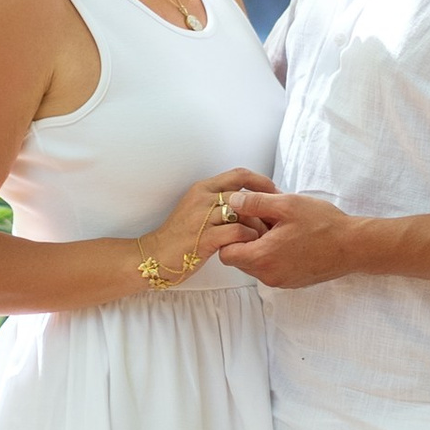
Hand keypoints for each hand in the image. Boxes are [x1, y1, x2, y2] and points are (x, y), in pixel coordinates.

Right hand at [132, 170, 278, 290]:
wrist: (155, 256)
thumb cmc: (179, 236)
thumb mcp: (196, 209)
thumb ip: (218, 201)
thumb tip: (247, 201)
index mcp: (202, 188)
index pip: (239, 174)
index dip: (260, 181)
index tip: (273, 192)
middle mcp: (203, 199)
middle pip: (245, 194)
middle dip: (265, 206)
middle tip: (275, 218)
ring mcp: (203, 218)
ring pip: (244, 213)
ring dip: (259, 226)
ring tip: (265, 236)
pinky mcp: (205, 239)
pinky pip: (238, 233)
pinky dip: (249, 239)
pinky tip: (249, 246)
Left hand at [216, 191, 373, 290]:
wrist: (353, 246)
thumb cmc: (323, 224)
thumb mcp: (287, 204)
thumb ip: (255, 203)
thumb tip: (233, 201)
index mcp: (263, 258)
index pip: (226, 253)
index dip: (231, 235)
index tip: (245, 220)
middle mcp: (268, 275)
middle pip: (239, 260)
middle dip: (246, 239)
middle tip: (265, 220)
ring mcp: (280, 281)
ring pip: (255, 264)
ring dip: (260, 246)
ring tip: (280, 228)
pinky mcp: (291, 282)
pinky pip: (271, 269)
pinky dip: (273, 254)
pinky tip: (290, 238)